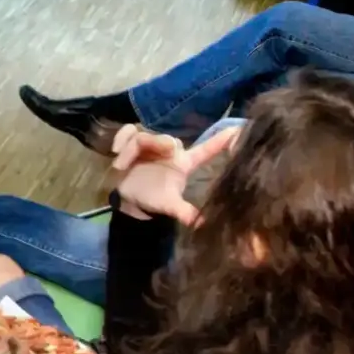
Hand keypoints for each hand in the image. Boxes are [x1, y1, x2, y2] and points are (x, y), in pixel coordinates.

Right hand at [111, 125, 240, 223]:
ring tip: (122, 164)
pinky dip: (122, 138)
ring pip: (144, 136)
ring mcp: (150, 146)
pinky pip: (128, 131)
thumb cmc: (152, 200)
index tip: (236, 130)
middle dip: (157, 143)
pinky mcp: (132, 143)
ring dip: (132, 148)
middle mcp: (169, 151)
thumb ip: (184, 212)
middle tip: (150, 154)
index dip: (219, 141)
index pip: (204, 150)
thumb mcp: (169, 205)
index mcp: (182, 163)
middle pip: (167, 138)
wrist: (128, 200)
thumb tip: (203, 224)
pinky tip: (117, 150)